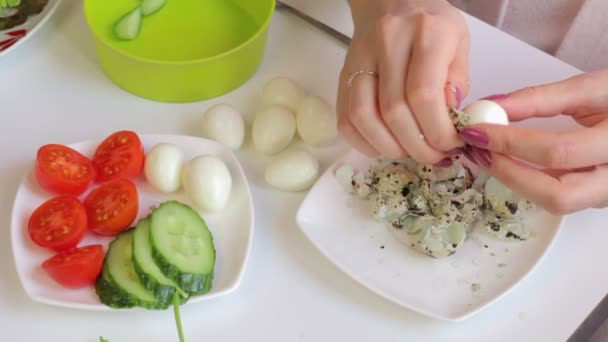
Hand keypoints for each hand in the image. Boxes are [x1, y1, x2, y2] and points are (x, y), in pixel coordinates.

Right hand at [336, 0, 469, 163]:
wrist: (389, 0)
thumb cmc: (430, 24)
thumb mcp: (458, 44)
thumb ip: (456, 83)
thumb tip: (447, 125)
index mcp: (426, 32)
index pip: (424, 94)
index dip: (437, 131)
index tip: (451, 146)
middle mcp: (388, 41)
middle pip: (393, 110)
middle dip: (417, 146)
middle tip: (433, 157)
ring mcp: (360, 58)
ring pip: (363, 116)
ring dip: (387, 147)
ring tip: (408, 152)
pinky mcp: (343, 74)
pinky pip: (345, 117)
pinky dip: (363, 141)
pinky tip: (383, 145)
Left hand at [460, 69, 607, 214]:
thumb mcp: (593, 88)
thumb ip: (542, 98)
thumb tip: (493, 106)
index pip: (558, 151)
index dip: (510, 142)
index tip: (476, 129)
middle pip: (558, 195)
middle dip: (510, 175)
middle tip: (480, 151)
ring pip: (559, 203)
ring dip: (517, 181)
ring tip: (490, 154)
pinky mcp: (602, 197)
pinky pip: (563, 197)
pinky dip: (531, 181)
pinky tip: (512, 161)